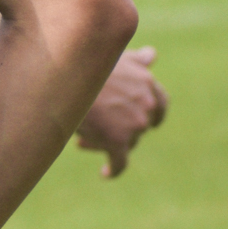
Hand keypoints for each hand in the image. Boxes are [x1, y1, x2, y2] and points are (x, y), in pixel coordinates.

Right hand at [75, 45, 166, 175]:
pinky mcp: (118, 141)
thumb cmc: (86, 62)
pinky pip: (119, 162)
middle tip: (100, 128)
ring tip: (82, 139)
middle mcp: (147, 104)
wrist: (66, 76)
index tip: (142, 121)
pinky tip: (105, 173)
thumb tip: (152, 56)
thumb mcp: (114, 57)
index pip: (160, 104)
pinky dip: (113, 169)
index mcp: (147, 82)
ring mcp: (134, 124)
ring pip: (125, 142)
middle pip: (139, 125)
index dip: (152, 114)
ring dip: (106, 141)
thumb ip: (136, 61)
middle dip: (122, 128)